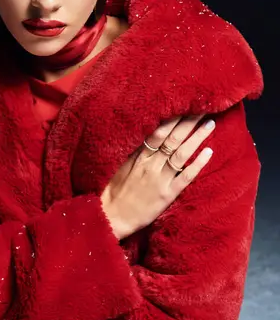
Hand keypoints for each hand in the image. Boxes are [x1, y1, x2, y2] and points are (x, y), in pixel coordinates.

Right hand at [101, 114, 214, 239]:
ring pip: (181, 154)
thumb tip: (144, 133)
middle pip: (173, 138)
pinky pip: (185, 177)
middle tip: (203, 106)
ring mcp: (160, 179)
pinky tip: (209, 152)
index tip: (184, 103)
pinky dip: (197, 164)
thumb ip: (133, 150)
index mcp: (138, 156)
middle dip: (188, 121)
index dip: (172, 117)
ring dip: (197, 137)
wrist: (110, 217)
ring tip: (210, 123)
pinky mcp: (166, 195)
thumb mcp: (118, 165)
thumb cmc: (111, 190)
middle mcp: (150, 164)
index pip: (158, 131)